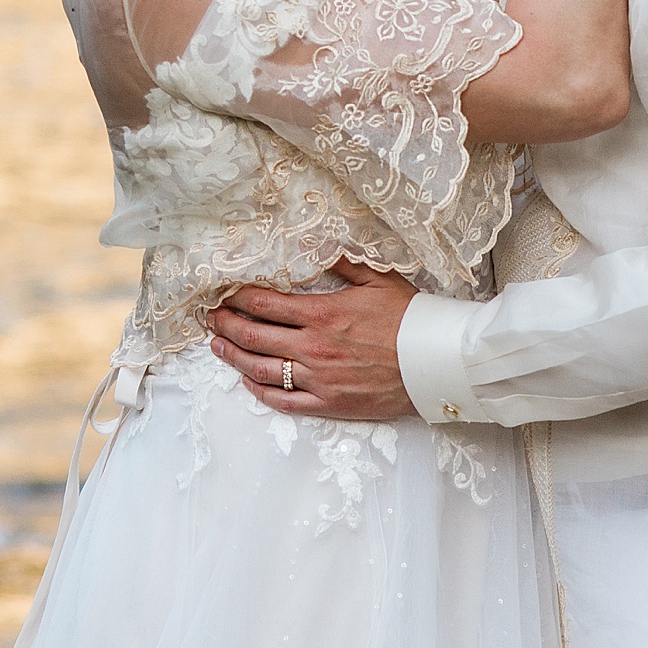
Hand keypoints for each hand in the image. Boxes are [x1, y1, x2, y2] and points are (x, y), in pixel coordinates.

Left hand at [207, 259, 419, 420]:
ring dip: (233, 356)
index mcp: (323, 314)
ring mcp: (319, 379)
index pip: (265, 304)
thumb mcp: (379, 279)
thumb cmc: (411, 318)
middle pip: (254, 336)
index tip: (223, 292)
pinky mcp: (329, 403)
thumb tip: (317, 243)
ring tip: (217, 346)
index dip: (237, 298)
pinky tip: (248, 381)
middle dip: (225, 325)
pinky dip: (260, 391)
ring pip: (261, 370)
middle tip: (211, 318)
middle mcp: (314, 348)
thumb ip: (343, 262)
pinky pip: (284, 401)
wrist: (436, 363)